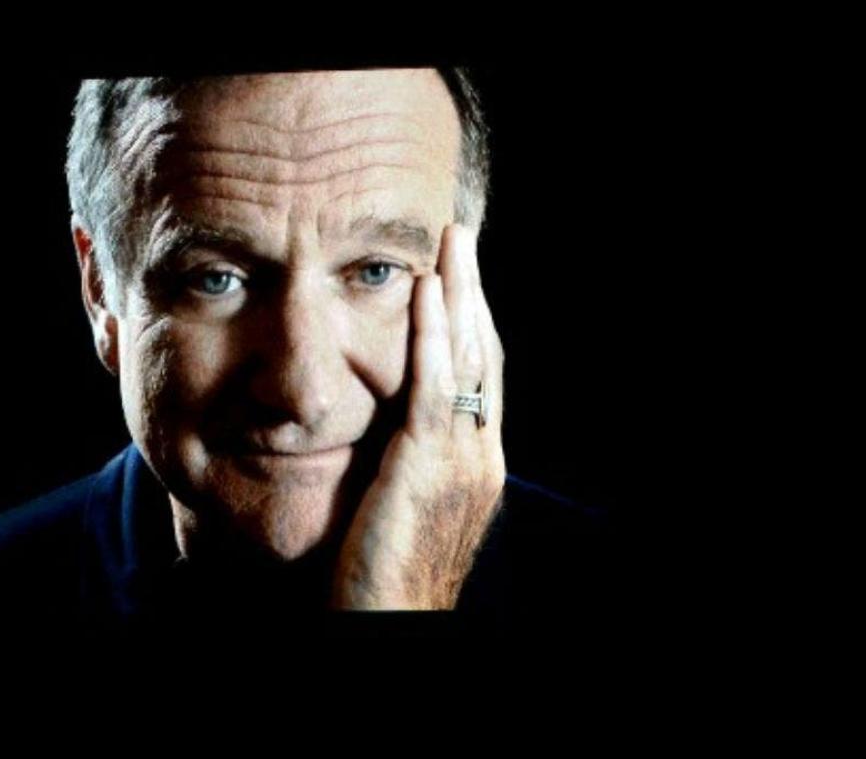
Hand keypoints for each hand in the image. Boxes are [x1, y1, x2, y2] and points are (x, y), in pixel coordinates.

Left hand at [332, 224, 506, 609]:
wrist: (389, 626)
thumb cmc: (380, 585)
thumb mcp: (401, 514)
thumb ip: (401, 468)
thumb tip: (378, 432)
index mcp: (477, 468)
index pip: (482, 380)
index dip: (473, 325)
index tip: (459, 279)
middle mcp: (481, 458)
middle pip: (487, 356)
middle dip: (474, 293)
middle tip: (463, 238)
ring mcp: (463, 460)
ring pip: (470, 359)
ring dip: (460, 292)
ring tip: (452, 240)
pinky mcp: (429, 465)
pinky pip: (436, 385)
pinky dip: (433, 334)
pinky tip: (425, 290)